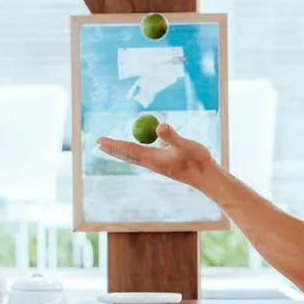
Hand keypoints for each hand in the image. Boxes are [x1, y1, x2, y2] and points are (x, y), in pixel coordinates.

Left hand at [95, 124, 215, 190]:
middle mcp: (152, 162)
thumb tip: (159, 127)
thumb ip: (172, 137)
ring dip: (122, 149)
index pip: (128, 150)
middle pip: (127, 154)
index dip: (113, 144)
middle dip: (113, 148)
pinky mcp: (163, 162)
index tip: (99, 141)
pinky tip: (137, 145)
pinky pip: (144, 153)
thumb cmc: (197, 161)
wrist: (206, 177)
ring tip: (112, 144)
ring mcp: (157, 163)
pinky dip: (135, 149)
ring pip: (134, 155)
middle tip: (98, 143)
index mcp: (153, 159)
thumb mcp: (185, 145)